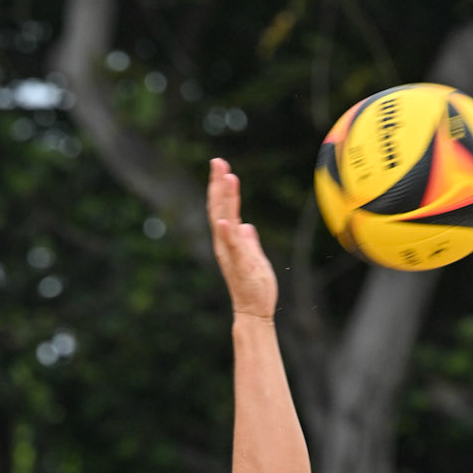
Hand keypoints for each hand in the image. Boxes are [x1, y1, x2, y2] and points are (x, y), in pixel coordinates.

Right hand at [207, 157, 276, 319]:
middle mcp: (225, 244)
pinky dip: (227, 232)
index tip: (222, 166)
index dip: (222, 187)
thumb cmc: (254, 287)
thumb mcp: (254, 258)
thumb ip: (249, 241)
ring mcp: (231, 254)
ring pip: (225, 221)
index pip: (223, 208)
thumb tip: (247, 227)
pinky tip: (225, 220)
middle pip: (219, 209)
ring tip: (226, 178)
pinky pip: (232, 246)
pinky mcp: (240, 265)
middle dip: (218, 185)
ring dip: (225, 199)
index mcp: (229, 241)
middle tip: (217, 161)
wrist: (254, 311)